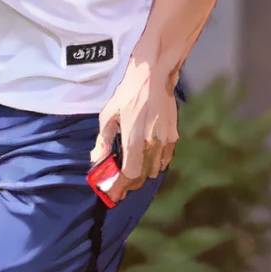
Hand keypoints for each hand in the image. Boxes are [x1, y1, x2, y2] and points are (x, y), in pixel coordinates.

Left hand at [90, 60, 177, 204]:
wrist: (154, 77)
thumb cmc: (128, 94)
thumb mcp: (108, 117)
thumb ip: (103, 143)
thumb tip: (97, 161)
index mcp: (134, 139)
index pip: (129, 174)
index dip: (119, 187)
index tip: (112, 194)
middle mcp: (152, 144)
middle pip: (141, 177)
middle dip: (128, 184)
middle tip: (117, 186)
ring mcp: (165, 141)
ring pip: (154, 170)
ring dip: (141, 175)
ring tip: (130, 172)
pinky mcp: (173, 137)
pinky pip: (164, 160)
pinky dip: (154, 165)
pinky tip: (145, 160)